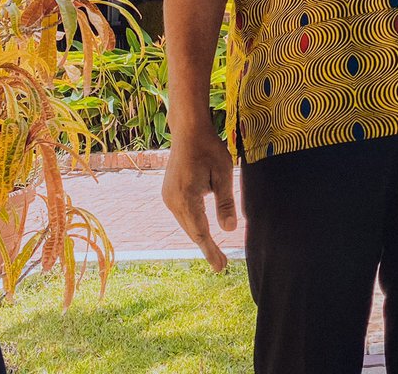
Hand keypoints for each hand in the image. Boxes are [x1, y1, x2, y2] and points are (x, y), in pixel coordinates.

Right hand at [162, 126, 237, 271]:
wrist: (188, 130)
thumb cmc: (209, 148)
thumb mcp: (223, 173)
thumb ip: (225, 202)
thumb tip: (229, 229)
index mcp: (186, 197)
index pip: (200, 232)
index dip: (211, 251)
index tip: (220, 268)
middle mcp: (173, 200)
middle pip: (191, 230)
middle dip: (206, 247)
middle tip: (221, 265)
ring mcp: (168, 196)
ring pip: (186, 223)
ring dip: (199, 235)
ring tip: (214, 251)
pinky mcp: (168, 192)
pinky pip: (182, 213)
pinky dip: (193, 223)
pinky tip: (202, 227)